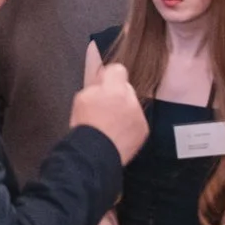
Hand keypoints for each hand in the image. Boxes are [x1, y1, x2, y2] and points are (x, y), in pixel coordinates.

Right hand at [71, 45, 149, 162]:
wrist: (94, 154)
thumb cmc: (85, 126)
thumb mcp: (82, 98)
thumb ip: (95, 84)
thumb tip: (102, 76)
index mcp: (114, 89)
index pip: (118, 69)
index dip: (109, 76)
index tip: (103, 83)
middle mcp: (130, 99)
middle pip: (126, 87)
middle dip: (117, 93)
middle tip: (105, 107)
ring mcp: (139, 115)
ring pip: (132, 104)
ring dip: (124, 109)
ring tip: (110, 123)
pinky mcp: (143, 129)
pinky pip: (137, 120)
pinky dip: (130, 124)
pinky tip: (117, 132)